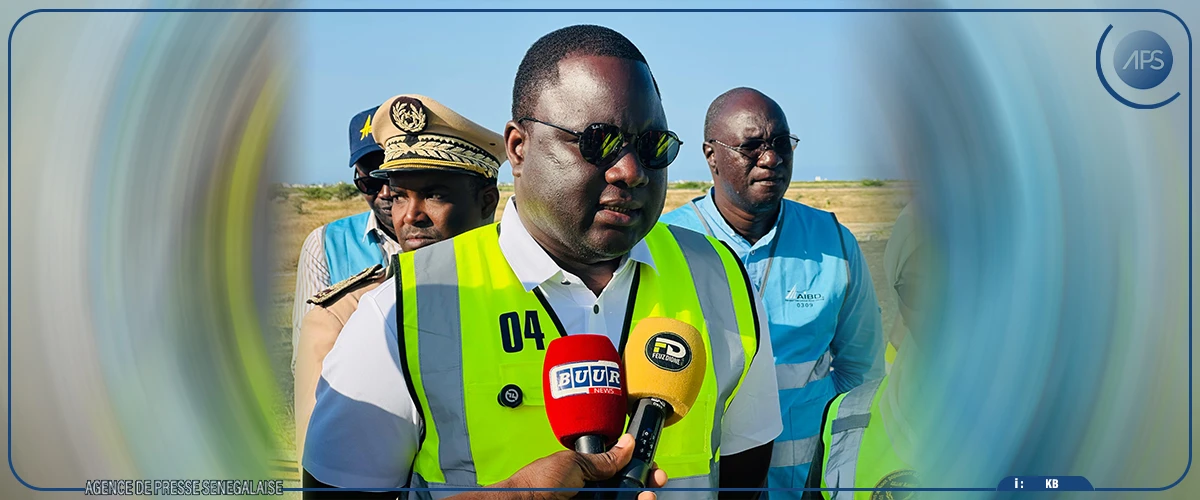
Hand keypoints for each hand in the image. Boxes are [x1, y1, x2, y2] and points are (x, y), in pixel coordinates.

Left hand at [498, 434, 668, 499]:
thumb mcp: (574, 464)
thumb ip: (603, 459)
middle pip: (627, 488)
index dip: (637, 466)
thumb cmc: (539, 484)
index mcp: (587, 473)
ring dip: (642, 496)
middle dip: (645, 482)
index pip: (619, 470)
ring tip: (646, 494)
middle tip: (655, 479)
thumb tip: (627, 444)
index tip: (650, 465)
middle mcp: (593, 491)